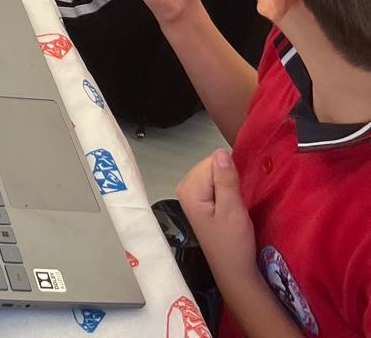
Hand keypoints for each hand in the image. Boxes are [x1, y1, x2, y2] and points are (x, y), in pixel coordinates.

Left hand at [177, 150, 255, 283]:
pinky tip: (230, 206)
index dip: (230, 174)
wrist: (235, 271)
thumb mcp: (233, 210)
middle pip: (211, 166)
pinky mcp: (200, 201)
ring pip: (214, 173)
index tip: (238, 193)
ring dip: (228, 185)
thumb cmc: (233, 244)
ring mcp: (191, 194)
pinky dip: (226, 190)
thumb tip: (220, 152)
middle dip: (228, 178)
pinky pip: (214, 183)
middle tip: (236, 202)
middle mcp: (185, 188)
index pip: (212, 161)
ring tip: (234, 205)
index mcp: (189, 189)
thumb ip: (226, 180)